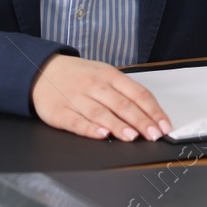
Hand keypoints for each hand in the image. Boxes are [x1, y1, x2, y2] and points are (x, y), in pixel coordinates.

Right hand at [30, 54, 172, 140]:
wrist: (41, 70)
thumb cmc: (79, 75)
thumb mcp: (104, 75)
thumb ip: (124, 93)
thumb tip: (149, 114)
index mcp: (110, 75)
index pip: (138, 93)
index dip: (153, 111)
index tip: (164, 126)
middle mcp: (95, 85)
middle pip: (122, 104)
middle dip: (141, 121)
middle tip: (153, 135)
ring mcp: (76, 98)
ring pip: (100, 112)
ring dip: (118, 125)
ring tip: (132, 136)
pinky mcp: (59, 111)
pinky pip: (76, 121)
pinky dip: (90, 129)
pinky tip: (102, 135)